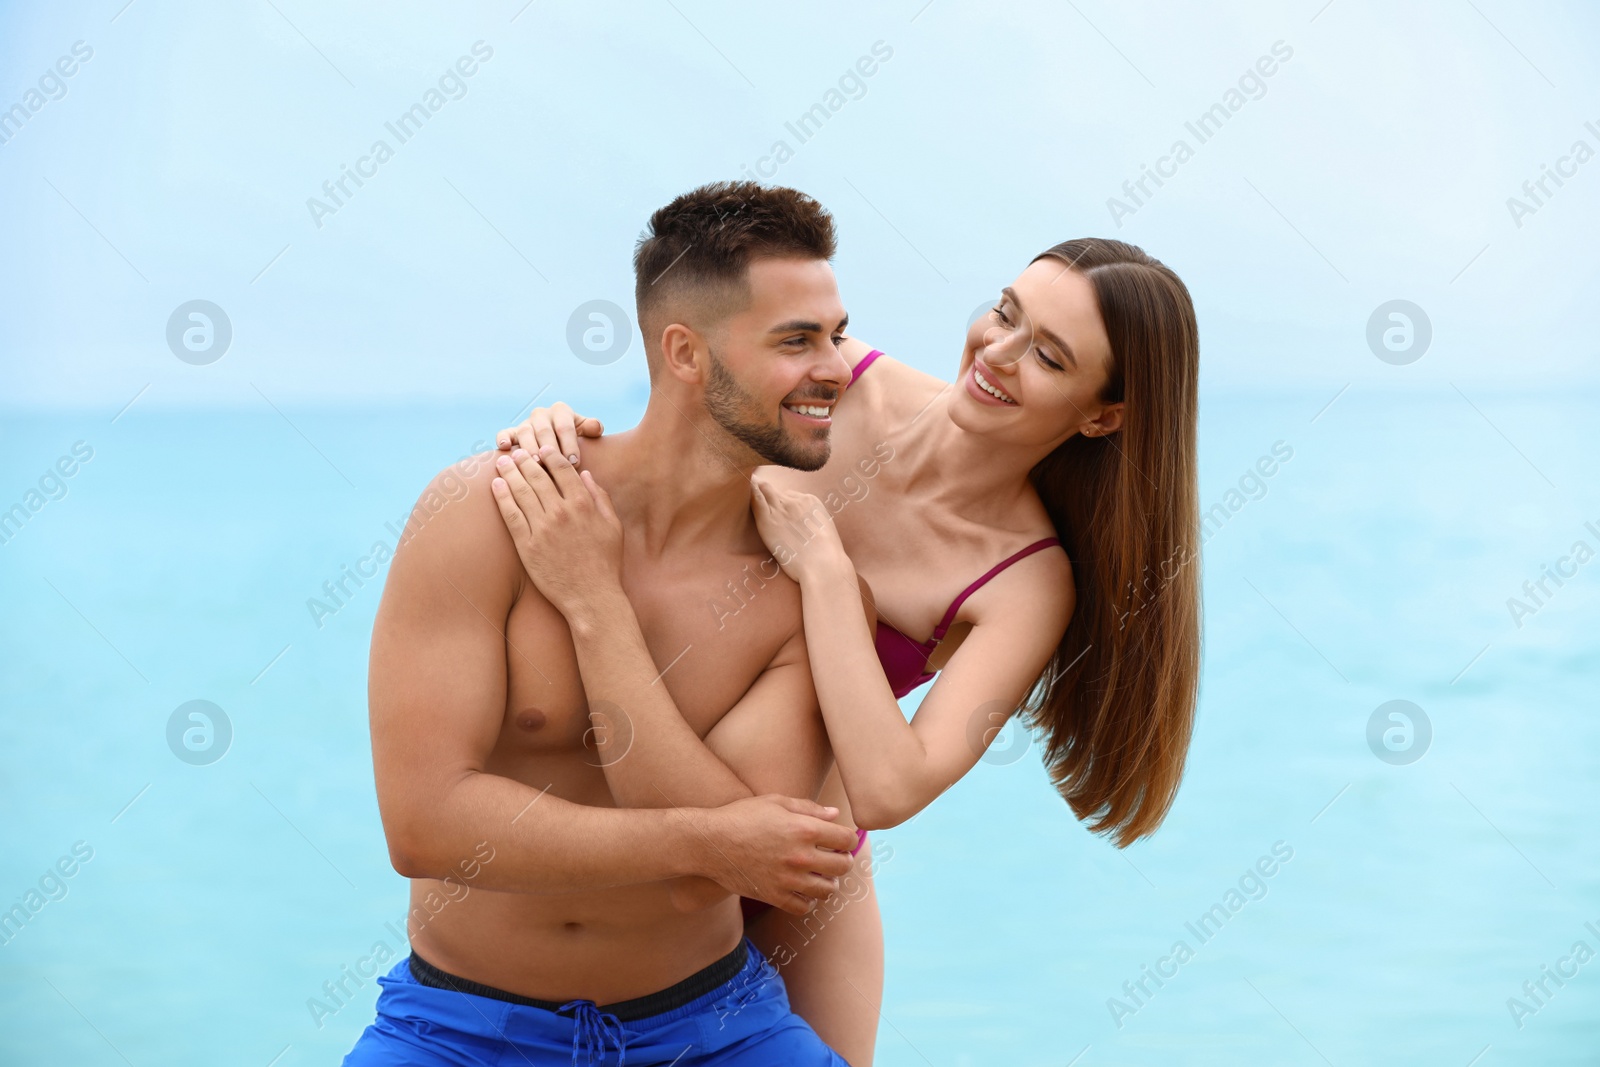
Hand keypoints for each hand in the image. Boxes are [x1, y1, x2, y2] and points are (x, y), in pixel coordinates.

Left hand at [490, 447, 623, 619]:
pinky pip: (511, 515)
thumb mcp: (612, 526)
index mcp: (583, 504)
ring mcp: (542, 528)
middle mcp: (561, 511)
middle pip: (536, 476)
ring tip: (501, 462)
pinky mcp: (527, 546)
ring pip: (521, 491)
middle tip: (515, 452)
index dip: (548, 455)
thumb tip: (585, 474)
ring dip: (509, 472)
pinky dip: (502, 497)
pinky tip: (496, 486)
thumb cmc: (605, 563)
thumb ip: (600, 497)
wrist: (591, 597)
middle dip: (524, 460)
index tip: (540, 450)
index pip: (561, 469)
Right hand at [497, 402, 603, 464]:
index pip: (565, 426)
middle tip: (554, 465)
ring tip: (535, 462)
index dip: (570, 444)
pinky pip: (505, 433)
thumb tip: (597, 427)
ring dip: (529, 447)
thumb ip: (592, 428)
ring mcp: (525, 423)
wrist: (557, 443)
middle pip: (544, 430)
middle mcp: (541, 414)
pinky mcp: (511, 433)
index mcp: (561, 411)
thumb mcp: (585, 431)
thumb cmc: (574, 440)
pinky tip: (503, 448)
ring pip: (525, 433)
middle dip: (550, 448)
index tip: (574, 462)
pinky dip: (503, 439)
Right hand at [691, 795, 858, 915]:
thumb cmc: (741, 816)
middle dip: (843, 861)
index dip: (848, 839)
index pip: (846, 839)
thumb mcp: (775, 802)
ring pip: (827, 890)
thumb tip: (836, 815)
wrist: (709, 843)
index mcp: (804, 828)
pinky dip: (809, 901)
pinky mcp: (774, 896)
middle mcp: (800, 856)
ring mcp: (787, 879)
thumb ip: (809, 808)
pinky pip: (804, 907)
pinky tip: (804, 891)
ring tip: (821, 876)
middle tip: (835, 858)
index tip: (841, 840)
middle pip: (842, 866)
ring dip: (829, 882)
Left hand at [750, 475, 847, 582]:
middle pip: (777, 492)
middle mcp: (795, 501)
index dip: (784, 502)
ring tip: (750, 485)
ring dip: (757, 489)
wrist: (822, 564)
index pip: (791, 495)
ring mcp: (780, 510)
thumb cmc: (827, 554)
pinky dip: (752, 494)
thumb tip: (805, 526)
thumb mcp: (825, 529)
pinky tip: (747, 488)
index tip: (779, 508)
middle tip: (759, 489)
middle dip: (769, 492)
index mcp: (811, 501)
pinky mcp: (767, 521)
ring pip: (765, 492)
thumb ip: (813, 521)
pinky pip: (757, 501)